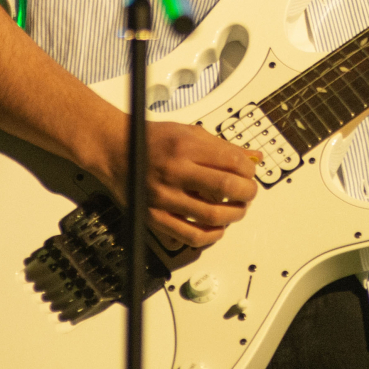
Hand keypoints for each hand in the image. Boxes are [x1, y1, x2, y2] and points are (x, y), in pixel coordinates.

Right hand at [91, 119, 261, 250]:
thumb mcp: (189, 132)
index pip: (232, 161)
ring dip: (235, 214)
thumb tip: (254, 158)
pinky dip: (212, 236)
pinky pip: (191, 236)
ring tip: (237, 209)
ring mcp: (164, 197)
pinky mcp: (155, 217)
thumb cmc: (152, 140)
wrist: (114, 151)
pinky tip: (219, 228)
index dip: (249, 170)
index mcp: (186, 146)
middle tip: (249, 192)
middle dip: (248, 192)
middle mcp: (175, 171)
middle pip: (227, 187)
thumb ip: (222, 146)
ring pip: (213, 215)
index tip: (250, 173)